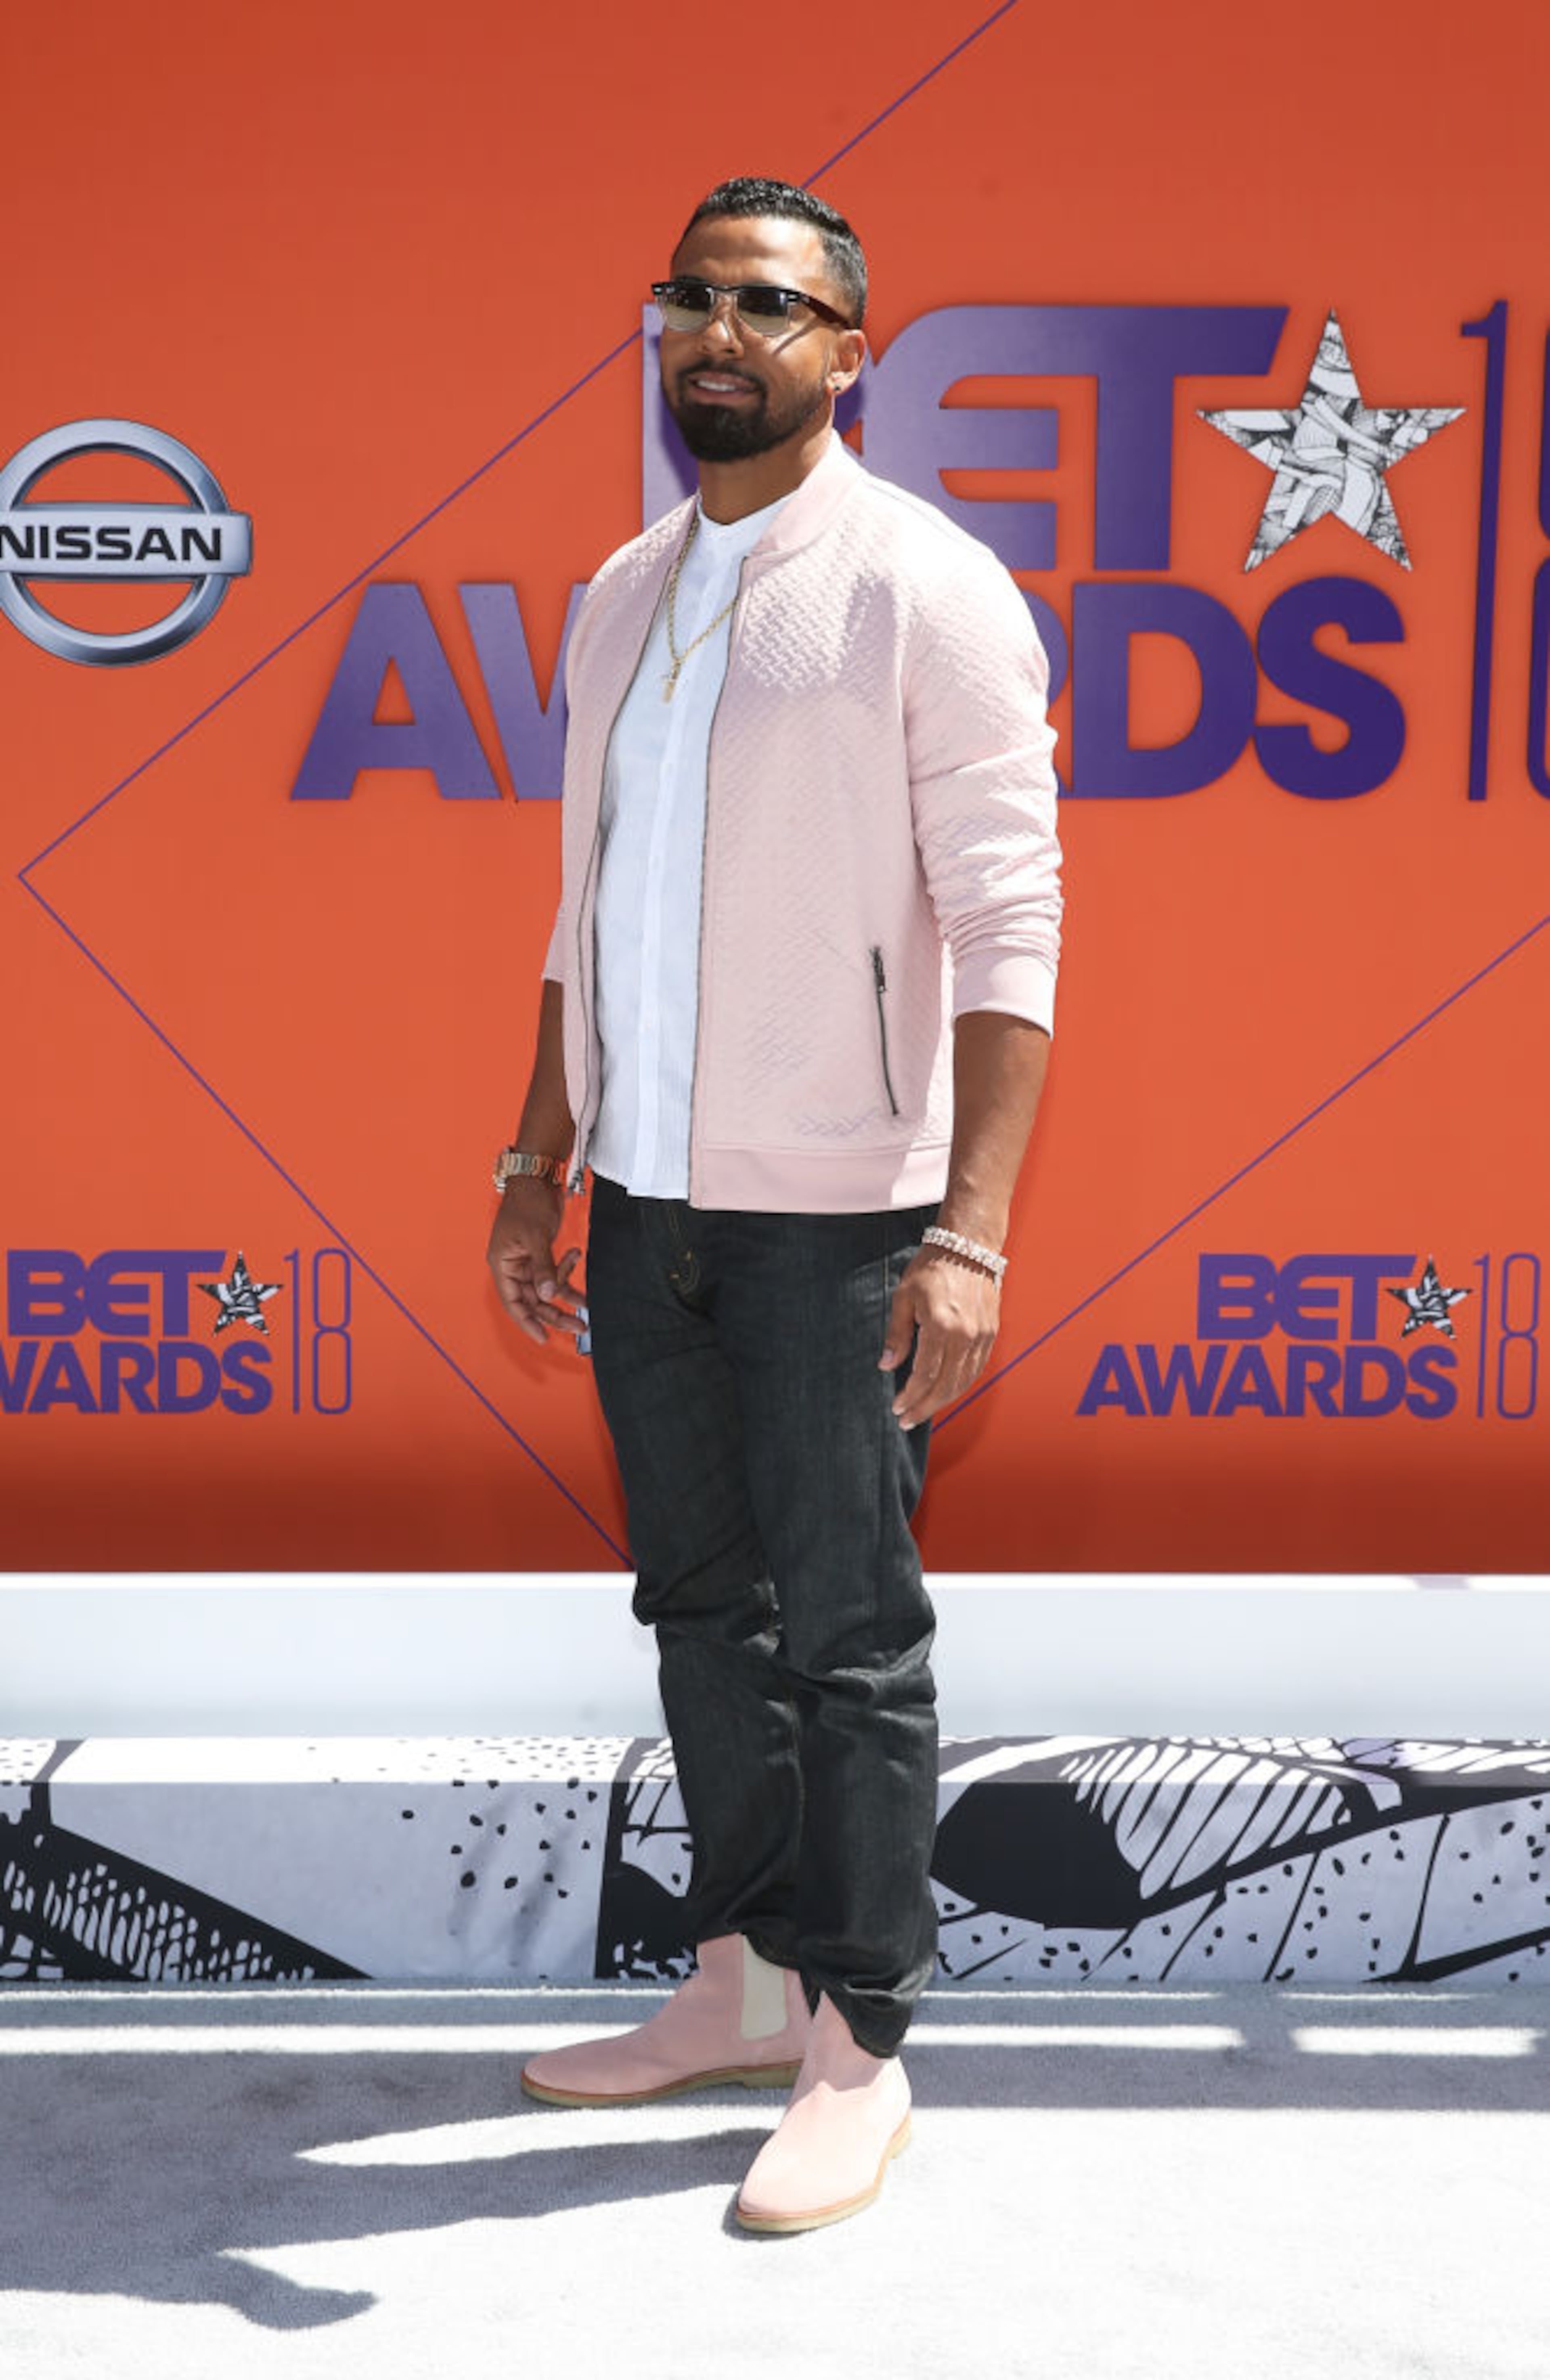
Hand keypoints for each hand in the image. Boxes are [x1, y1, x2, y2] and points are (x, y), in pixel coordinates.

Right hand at [486, 1177, 585, 1346]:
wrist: (537, 1176)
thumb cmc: (527, 1202)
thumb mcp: (535, 1237)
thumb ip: (542, 1268)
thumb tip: (548, 1296)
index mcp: (502, 1264)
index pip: (513, 1302)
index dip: (528, 1322)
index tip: (544, 1338)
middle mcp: (513, 1266)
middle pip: (533, 1300)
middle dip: (555, 1313)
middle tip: (578, 1326)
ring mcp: (527, 1260)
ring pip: (546, 1288)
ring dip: (565, 1294)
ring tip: (586, 1304)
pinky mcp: (541, 1252)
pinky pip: (554, 1271)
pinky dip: (567, 1269)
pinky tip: (577, 1256)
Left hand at [878, 1249, 999, 1428]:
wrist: (969, 1247)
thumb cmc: (932, 1267)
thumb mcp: (904, 1297)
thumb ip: (897, 1335)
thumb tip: (887, 1366)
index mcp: (941, 1325)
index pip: (925, 1375)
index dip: (911, 1396)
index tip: (897, 1407)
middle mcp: (965, 1335)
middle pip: (946, 1385)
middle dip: (925, 1407)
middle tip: (907, 1420)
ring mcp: (982, 1336)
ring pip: (964, 1381)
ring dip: (943, 1400)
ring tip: (923, 1409)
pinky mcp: (991, 1333)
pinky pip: (976, 1369)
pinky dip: (960, 1384)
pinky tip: (945, 1390)